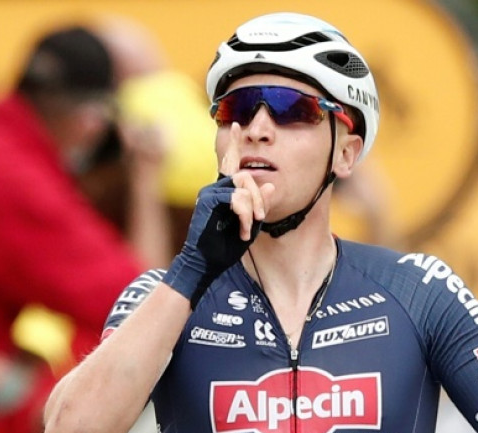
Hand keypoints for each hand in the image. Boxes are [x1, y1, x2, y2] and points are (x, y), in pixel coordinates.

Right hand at [162, 123, 272, 306]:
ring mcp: (210, 193)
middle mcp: (216, 187)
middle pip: (245, 176)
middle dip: (259, 197)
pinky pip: (236, 198)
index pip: (230, 162)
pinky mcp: (208, 200)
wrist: (206, 262)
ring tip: (249, 227)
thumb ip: (260, 204)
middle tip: (260, 218)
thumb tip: (271, 184)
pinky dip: (243, 216)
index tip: (237, 124)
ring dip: (252, 208)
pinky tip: (242, 231)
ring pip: (243, 186)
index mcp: (225, 191)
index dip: (234, 143)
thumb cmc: (226, 244)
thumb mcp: (250, 223)